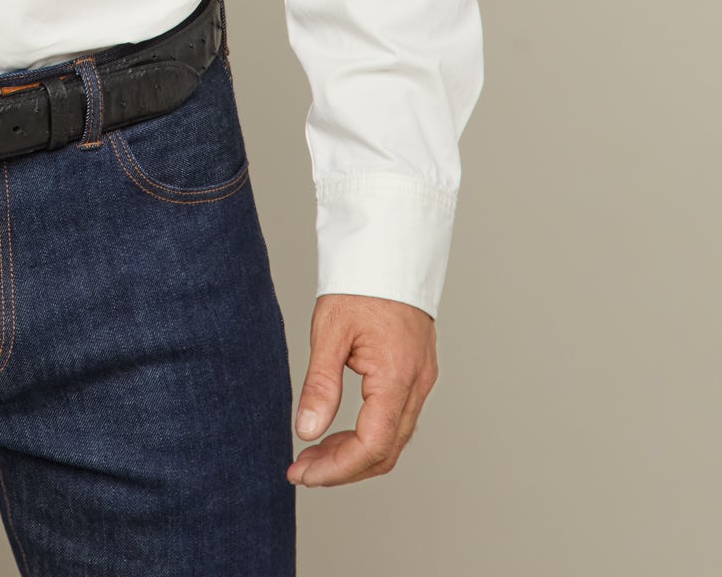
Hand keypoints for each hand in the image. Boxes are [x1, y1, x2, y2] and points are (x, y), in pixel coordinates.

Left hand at [289, 293, 437, 486]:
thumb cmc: (360, 282)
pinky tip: (336, 432)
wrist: (389, 248)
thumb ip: (320, 384)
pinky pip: (395, 419)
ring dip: (353, 455)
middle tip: (300, 470)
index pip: (372, 446)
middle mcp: (417, 385)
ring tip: (311, 455)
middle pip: (384, 451)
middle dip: (341, 469)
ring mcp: (421, 380)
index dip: (336, 468)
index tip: (301, 473)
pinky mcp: (416, 373)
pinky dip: (366, 434)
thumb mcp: (330, 330)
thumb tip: (306, 431)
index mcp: (398, 376)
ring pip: (391, 439)